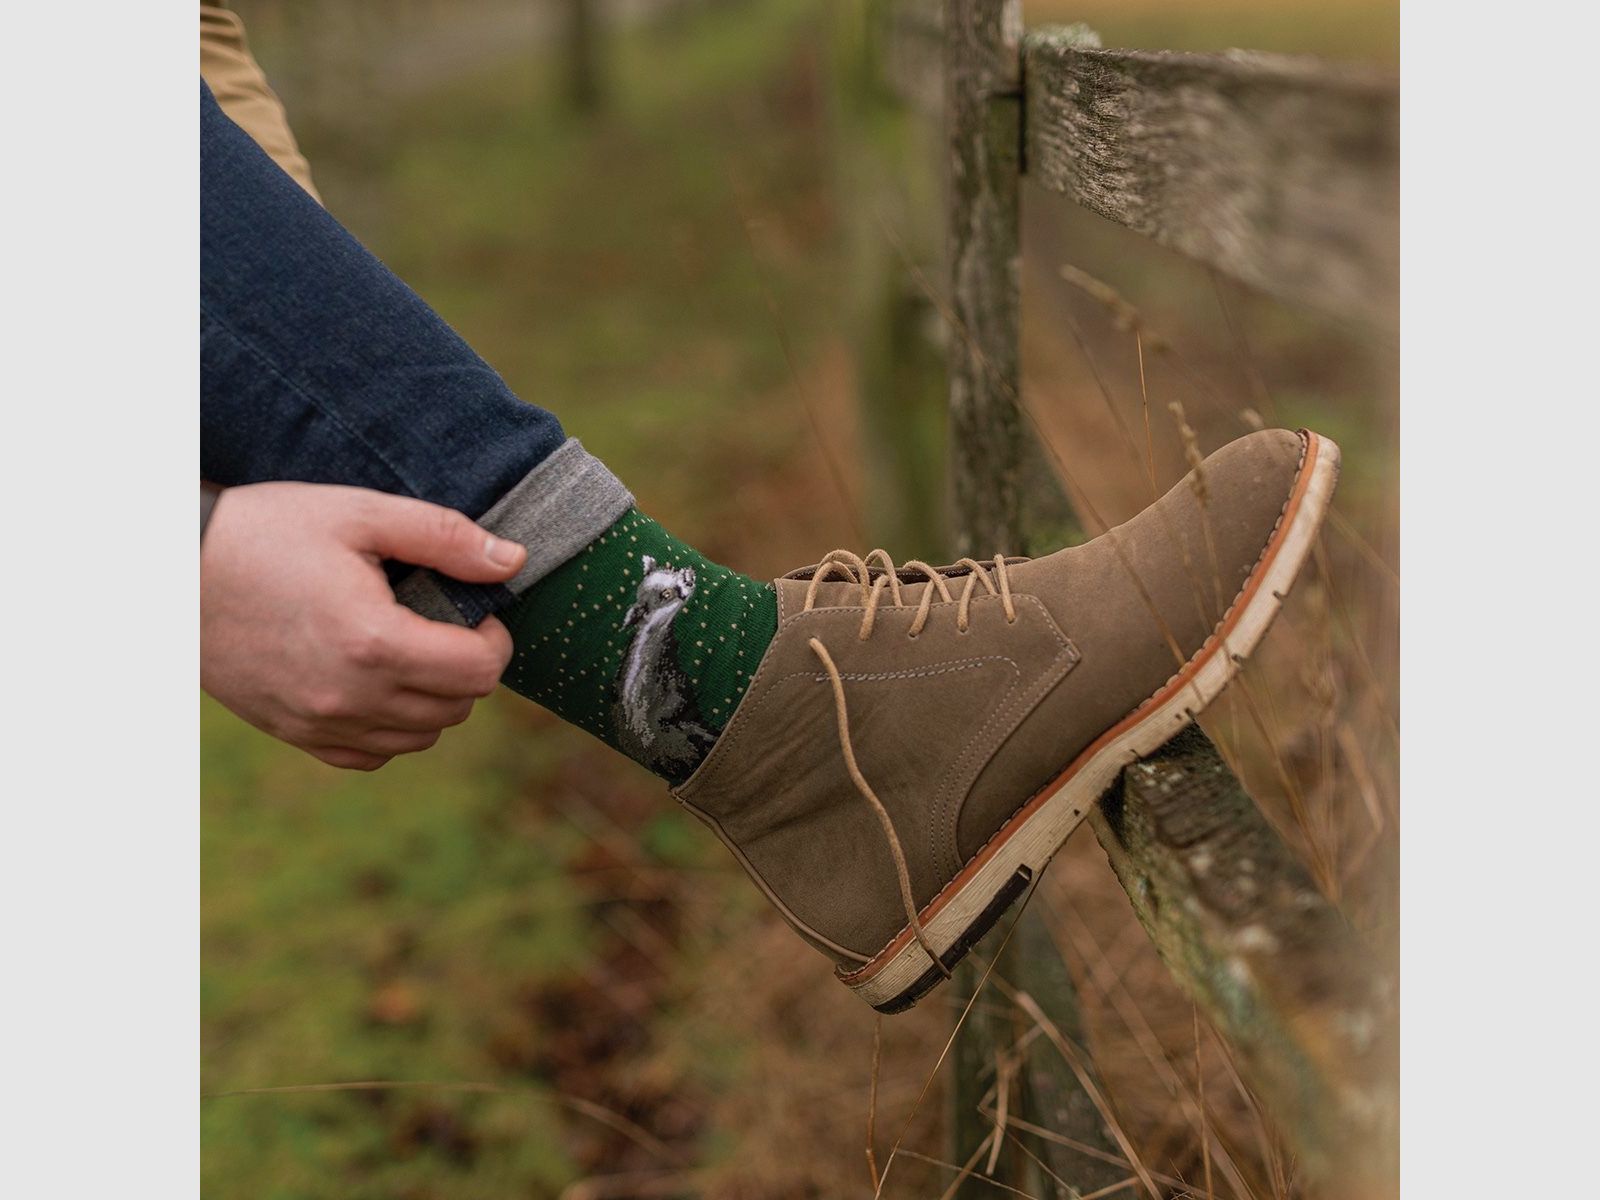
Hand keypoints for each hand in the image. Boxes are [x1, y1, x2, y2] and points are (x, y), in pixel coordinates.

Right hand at [201, 481, 526, 769]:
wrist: (171, 571)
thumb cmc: (267, 532)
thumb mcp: (359, 514)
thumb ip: (445, 537)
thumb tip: (513, 562)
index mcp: (374, 642)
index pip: (481, 671)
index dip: (494, 639)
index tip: (476, 610)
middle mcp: (351, 696)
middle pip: (458, 707)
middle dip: (468, 665)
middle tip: (445, 622)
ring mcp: (320, 723)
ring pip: (421, 736)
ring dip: (435, 697)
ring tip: (412, 648)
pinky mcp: (295, 734)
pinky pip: (373, 754)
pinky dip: (392, 726)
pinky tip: (378, 681)